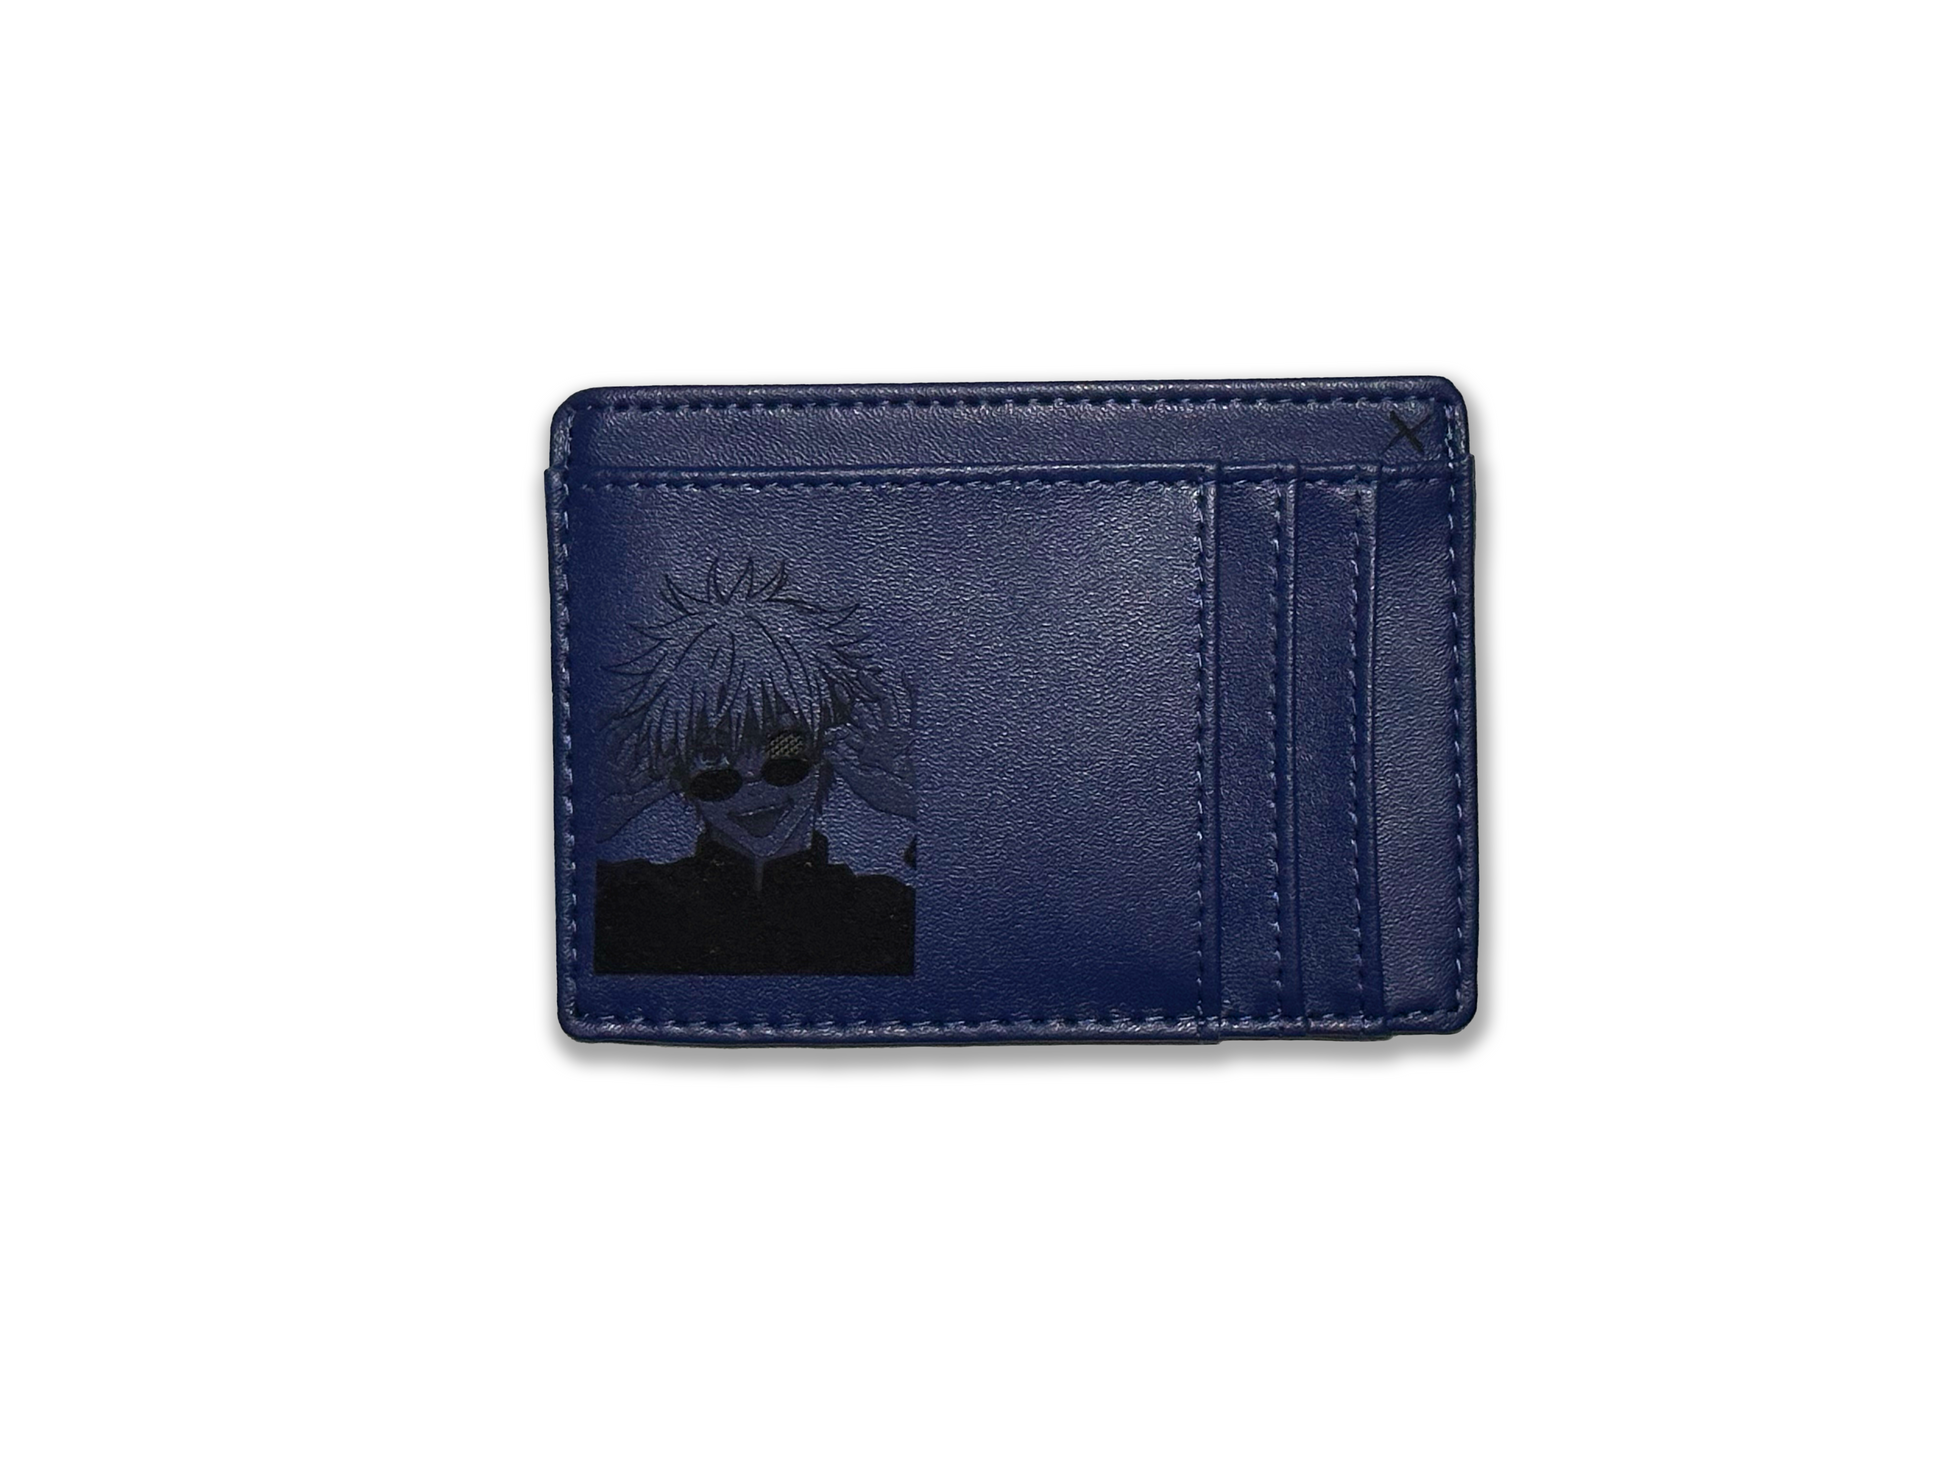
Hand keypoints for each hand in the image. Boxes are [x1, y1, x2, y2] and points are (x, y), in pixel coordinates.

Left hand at [827, 678, 915, 820]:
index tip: (822, 709)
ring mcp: (895, 736)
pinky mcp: (911, 736)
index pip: (847, 731)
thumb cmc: (888, 797)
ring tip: (863, 673)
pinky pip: (912, 710)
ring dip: (874, 688)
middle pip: (863, 713)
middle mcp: (879, 740)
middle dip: (851, 698)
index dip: (835, 719)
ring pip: (884, 706)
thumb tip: (827, 750)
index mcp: (866, 751)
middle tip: (839, 681)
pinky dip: (912, 694)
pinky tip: (907, 676)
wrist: (912, 805)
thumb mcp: (860, 782)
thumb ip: (845, 765)